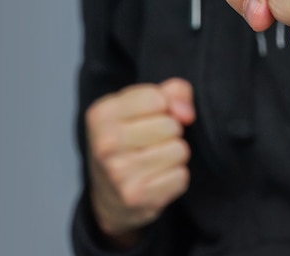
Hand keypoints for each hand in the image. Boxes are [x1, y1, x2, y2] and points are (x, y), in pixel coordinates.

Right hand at [85, 79, 194, 246]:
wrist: (109, 192)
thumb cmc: (130, 138)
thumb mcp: (143, 104)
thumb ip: (173, 92)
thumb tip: (186, 113)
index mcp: (102, 113)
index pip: (158, 98)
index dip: (164, 106)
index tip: (150, 116)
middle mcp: (106, 143)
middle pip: (171, 126)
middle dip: (171, 131)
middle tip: (152, 141)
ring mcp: (119, 173)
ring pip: (179, 150)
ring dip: (174, 154)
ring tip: (155, 158)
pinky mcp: (136, 196)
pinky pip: (181, 176)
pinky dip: (175, 176)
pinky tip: (156, 177)